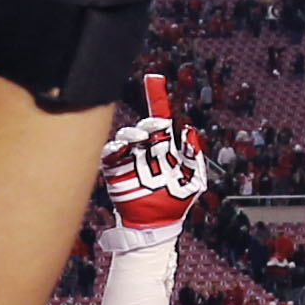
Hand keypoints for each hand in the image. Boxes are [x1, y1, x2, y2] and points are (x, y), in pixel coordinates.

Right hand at [98, 75, 209, 235]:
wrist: (155, 226)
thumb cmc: (176, 204)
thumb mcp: (194, 181)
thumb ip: (194, 157)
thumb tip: (190, 131)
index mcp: (164, 147)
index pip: (160, 117)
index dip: (156, 96)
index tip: (154, 77)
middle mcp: (146, 148)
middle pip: (144, 125)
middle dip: (148, 122)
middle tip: (156, 128)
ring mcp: (129, 158)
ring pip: (126, 135)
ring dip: (132, 133)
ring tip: (139, 140)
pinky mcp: (114, 170)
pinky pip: (110, 153)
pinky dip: (114, 147)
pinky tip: (122, 149)